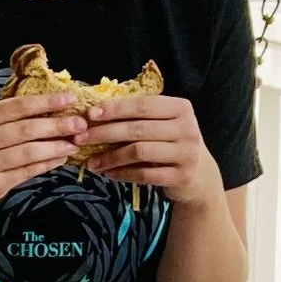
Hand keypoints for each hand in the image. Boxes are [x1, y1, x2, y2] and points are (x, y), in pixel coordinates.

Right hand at [0, 89, 89, 218]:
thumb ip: (5, 120)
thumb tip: (48, 109)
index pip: (16, 107)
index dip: (45, 102)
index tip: (69, 98)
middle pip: (26, 129)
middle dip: (57, 125)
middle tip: (80, 123)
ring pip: (29, 151)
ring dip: (56, 146)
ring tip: (74, 143)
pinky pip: (27, 172)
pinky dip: (47, 163)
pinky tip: (60, 158)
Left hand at [74, 93, 220, 205]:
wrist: (200, 175)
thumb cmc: (172, 144)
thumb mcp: (164, 124)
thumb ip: (140, 116)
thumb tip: (97, 113)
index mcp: (181, 108)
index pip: (143, 105)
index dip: (115, 109)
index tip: (90, 114)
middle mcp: (186, 128)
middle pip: (138, 128)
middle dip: (105, 133)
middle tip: (81, 138)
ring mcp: (186, 153)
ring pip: (139, 152)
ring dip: (110, 157)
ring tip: (90, 161)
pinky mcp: (180, 176)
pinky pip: (144, 174)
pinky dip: (122, 174)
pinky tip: (107, 173)